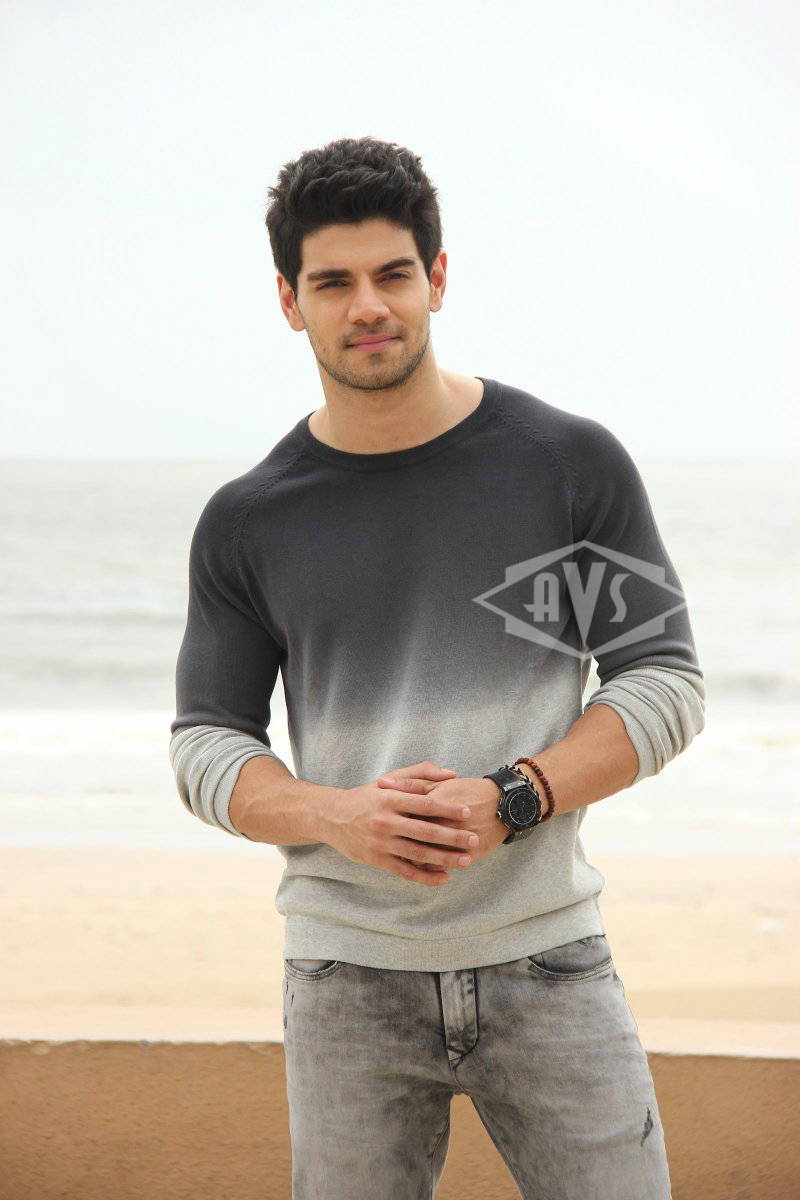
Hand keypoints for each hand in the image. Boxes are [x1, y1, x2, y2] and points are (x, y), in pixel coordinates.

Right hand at [323, 761, 481, 886]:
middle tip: (474, 839)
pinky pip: (404, 870)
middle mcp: (385, 820)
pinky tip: (443, 878)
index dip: (447, 808)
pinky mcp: (376, 860)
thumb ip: (421, 774)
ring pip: (417, 853)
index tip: (467, 812)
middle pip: (424, 830)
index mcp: (389, 798)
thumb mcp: (390, 778)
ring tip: (465, 860)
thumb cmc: (367, 796)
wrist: (332, 816)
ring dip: (443, 858)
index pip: (424, 803)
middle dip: (452, 836)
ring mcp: (380, 842)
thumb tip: (452, 774)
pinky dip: (425, 876)